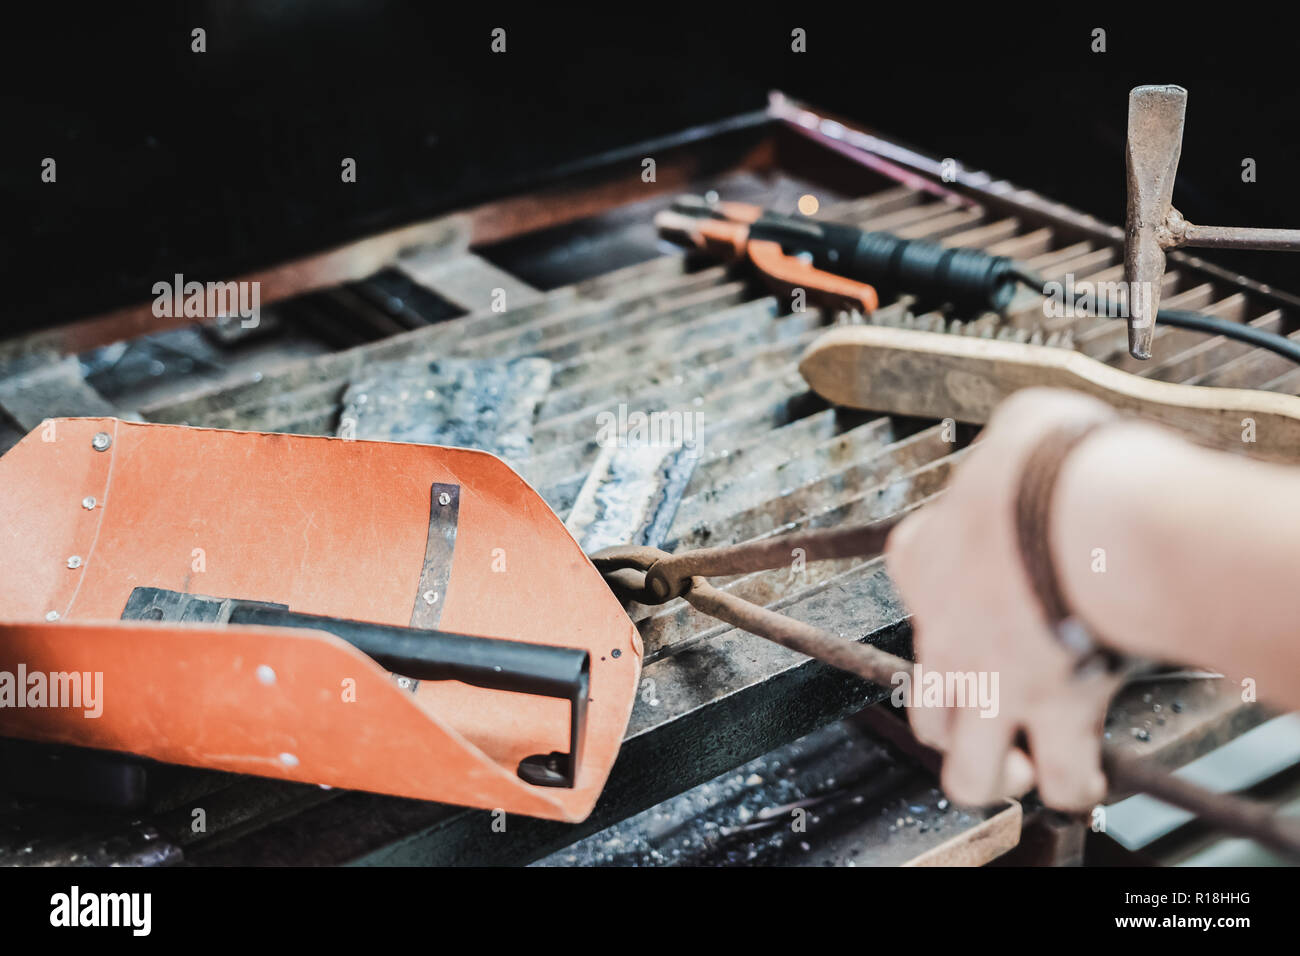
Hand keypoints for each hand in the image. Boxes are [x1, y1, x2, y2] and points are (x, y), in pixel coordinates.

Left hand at [884, 388, 1123, 811]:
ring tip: (1026, 758)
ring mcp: (989, 682)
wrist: (1083, 507)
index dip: (947, 587)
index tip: (987, 581)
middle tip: (997, 707)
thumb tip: (1042, 444)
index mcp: (921, 558)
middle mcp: (941, 634)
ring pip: (966, 770)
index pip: (913, 580)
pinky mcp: (1050, 712)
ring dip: (995, 770)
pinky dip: (1075, 784)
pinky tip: (1088, 772)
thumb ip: (1016, 451)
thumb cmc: (1049, 459)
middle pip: (924, 707)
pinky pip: (1060, 779)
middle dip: (956, 719)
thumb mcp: (1019, 428)